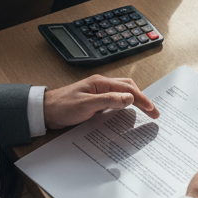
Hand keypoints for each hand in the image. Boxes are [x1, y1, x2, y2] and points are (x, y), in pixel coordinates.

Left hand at [43, 75, 157, 129]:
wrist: (44, 112)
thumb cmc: (62, 107)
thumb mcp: (86, 105)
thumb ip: (109, 100)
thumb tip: (130, 98)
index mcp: (101, 83)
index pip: (128, 89)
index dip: (142, 100)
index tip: (153, 110)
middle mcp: (101, 85)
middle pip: (128, 88)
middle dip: (142, 99)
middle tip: (153, 112)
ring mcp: (98, 93)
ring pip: (122, 93)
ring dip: (134, 101)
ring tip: (145, 112)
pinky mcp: (94, 102)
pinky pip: (114, 101)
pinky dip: (124, 106)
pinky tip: (126, 114)